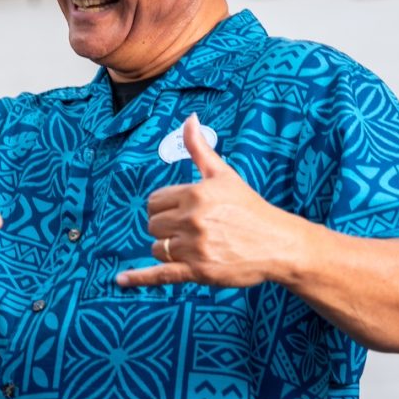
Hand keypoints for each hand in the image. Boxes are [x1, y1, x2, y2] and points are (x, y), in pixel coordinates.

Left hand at [116, 115, 314, 288]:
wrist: (278, 243)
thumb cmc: (250, 208)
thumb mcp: (223, 174)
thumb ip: (199, 148)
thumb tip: (189, 119)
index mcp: (194, 194)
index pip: (155, 201)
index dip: (163, 207)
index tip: (179, 212)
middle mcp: (192, 220)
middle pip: (152, 224)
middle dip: (164, 226)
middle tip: (188, 229)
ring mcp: (194, 248)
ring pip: (157, 247)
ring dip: (167, 248)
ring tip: (192, 246)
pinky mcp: (198, 272)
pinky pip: (160, 274)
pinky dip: (140, 278)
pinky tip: (121, 280)